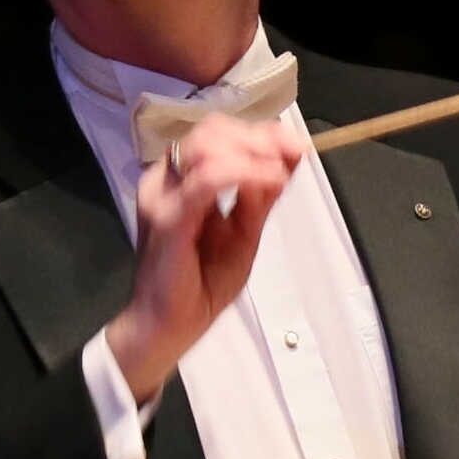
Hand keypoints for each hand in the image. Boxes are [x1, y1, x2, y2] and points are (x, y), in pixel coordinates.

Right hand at [107, 114, 304, 401]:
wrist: (169, 327)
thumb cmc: (201, 284)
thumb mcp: (243, 233)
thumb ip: (261, 195)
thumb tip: (288, 157)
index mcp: (182, 179)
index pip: (217, 133)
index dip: (260, 132)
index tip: (296, 145)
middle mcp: (166, 179)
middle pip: (211, 131)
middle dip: (258, 138)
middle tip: (291, 154)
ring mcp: (163, 196)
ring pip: (206, 146)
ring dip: (252, 152)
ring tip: (279, 172)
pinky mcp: (168, 218)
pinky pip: (206, 181)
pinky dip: (243, 174)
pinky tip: (268, 181)